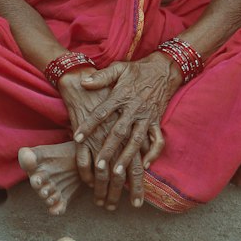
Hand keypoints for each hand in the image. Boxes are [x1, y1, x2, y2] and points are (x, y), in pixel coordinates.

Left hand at [72, 56, 179, 208]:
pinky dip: (153, 154)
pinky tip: (145, 166)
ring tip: (118, 173)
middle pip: (120, 132)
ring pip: (137, 140)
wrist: (164, 69)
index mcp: (121, 95)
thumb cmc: (137, 70)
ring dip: (128, 157)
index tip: (77, 138)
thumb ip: (101, 76)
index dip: (89, 125)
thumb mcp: (119, 68)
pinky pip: (157, 140)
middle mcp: (134, 109)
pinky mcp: (157, 122)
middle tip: (98, 166)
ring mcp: (147, 117)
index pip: (102, 112)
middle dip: (109, 150)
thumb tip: (83, 82)